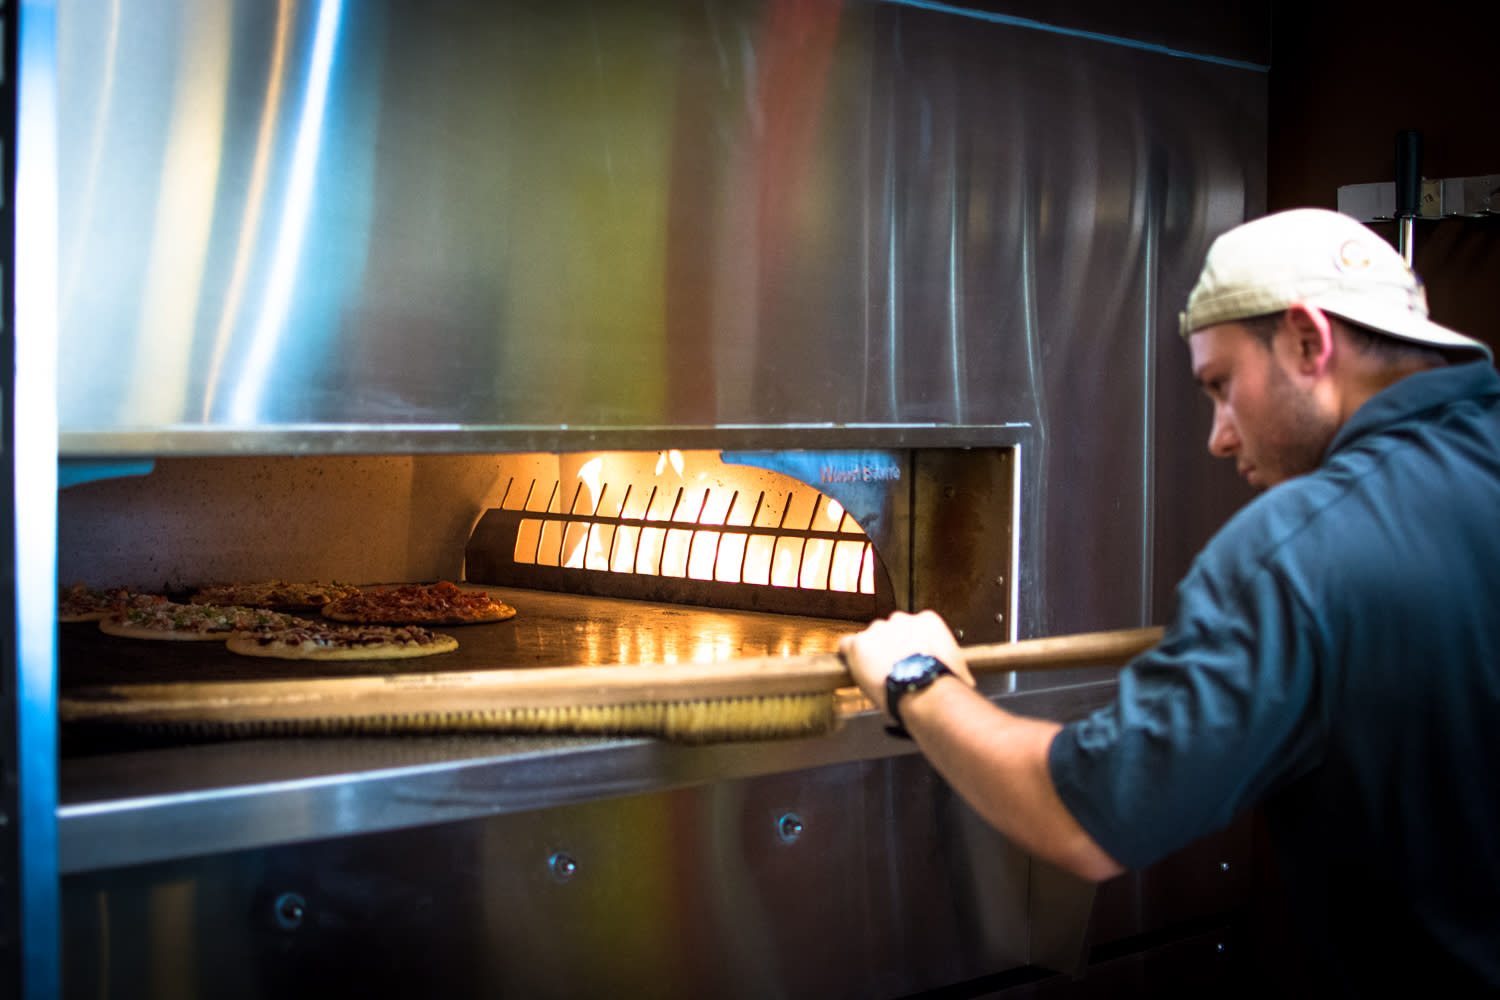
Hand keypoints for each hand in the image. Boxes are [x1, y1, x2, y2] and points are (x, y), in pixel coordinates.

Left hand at [838, 610, 974, 715]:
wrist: (926, 690)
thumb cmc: (943, 683)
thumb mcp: (957, 665)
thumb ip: (951, 662)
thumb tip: (964, 679)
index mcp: (927, 620)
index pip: (911, 628)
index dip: (908, 646)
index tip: (908, 659)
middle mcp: (900, 619)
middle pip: (889, 631)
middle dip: (890, 648)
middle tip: (893, 669)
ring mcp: (878, 630)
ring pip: (869, 639)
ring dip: (871, 655)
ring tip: (878, 676)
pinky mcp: (859, 644)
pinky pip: (846, 646)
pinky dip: (849, 657)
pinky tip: (855, 669)